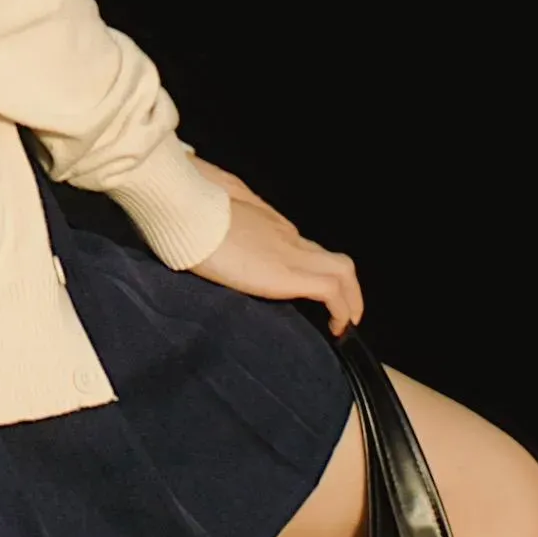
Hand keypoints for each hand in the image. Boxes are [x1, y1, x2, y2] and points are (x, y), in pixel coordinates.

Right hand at [190, 190, 363, 335]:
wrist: (187, 209)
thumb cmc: (190, 210)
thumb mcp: (210, 214)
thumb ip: (224, 223)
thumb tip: (214, 234)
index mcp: (266, 223)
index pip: (299, 245)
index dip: (310, 268)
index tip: (307, 289)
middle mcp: (285, 235)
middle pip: (330, 258)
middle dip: (344, 286)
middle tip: (342, 309)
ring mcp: (289, 252)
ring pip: (342, 271)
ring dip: (350, 298)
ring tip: (344, 322)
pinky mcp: (287, 273)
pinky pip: (330, 290)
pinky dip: (341, 308)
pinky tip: (337, 326)